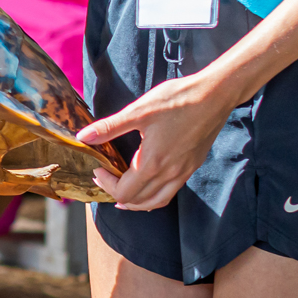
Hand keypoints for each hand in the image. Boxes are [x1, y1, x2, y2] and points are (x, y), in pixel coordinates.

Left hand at [74, 69, 237, 210]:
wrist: (214, 95)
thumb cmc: (176, 100)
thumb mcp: (138, 111)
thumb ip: (109, 127)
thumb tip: (82, 137)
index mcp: (152, 164)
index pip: (124, 193)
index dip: (106, 185)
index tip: (97, 169)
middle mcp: (169, 174)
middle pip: (139, 202)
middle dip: (117, 195)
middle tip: (105, 179)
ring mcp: (183, 172)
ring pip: (157, 201)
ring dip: (137, 201)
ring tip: (122, 192)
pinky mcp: (192, 166)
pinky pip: (170, 192)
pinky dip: (154, 196)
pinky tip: (148, 183)